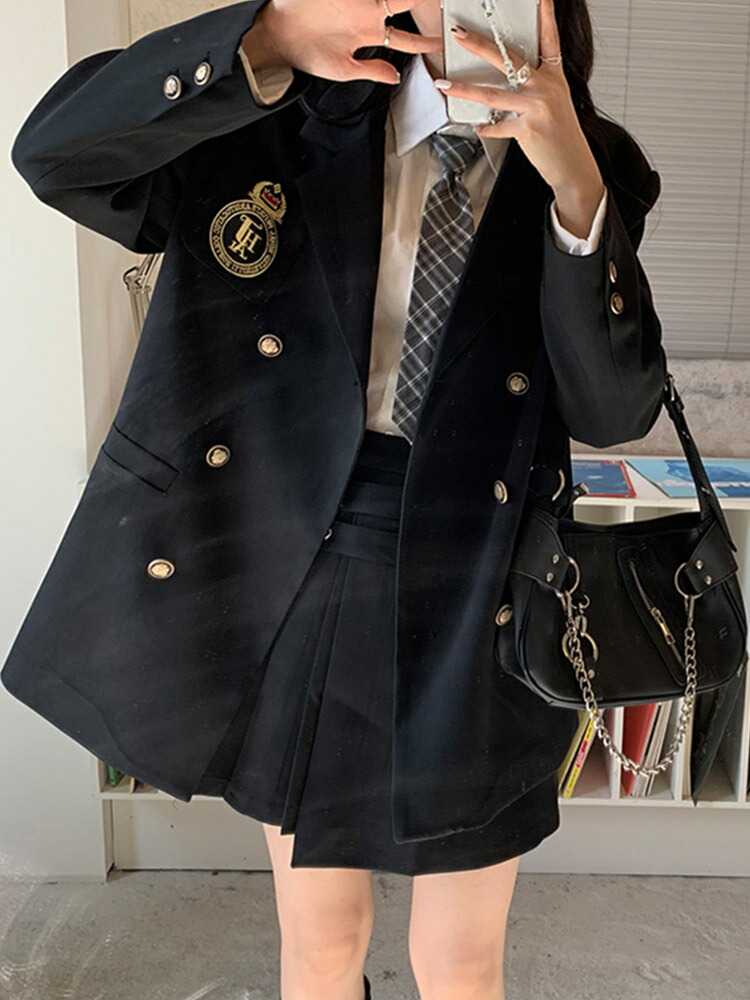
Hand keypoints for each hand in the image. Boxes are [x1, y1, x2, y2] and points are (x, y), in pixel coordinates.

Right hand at [243, 0, 442, 85]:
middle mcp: (368, 13)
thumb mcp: (344, 70)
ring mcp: (357, 0)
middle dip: (424, 2)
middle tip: (445, 3)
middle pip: (406, 3)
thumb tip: (396, 78)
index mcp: (370, 34)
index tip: (446, 42)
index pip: (407, 39)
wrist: (279, 36)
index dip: (427, 41)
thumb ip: (372, 70)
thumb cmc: (308, 55)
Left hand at [434, 0, 604, 235]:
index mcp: (554, 76)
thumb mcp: (553, 102)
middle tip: (459, 35)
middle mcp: (546, 87)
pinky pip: (497, 127)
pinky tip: (479, 128)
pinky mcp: (527, 129)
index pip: (549, 39)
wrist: (572, 164)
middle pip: (508, 60)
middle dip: (480, 45)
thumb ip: (532, 87)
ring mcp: (536, 107)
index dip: (545, 16)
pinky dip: (486, 129)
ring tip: (444, 84)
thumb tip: (505, 78)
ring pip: (493, 94)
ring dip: (464, 89)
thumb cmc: (560, 133)